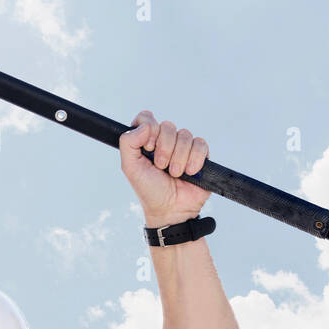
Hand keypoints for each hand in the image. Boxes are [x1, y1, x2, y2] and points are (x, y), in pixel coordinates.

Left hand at [119, 109, 209, 225]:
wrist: (170, 210)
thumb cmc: (149, 190)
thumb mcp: (130, 167)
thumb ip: (128, 143)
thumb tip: (145, 125)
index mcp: (147, 141)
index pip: (146, 118)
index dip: (149, 128)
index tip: (148, 147)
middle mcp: (165, 141)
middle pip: (167, 126)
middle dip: (164, 149)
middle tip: (161, 167)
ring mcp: (183, 147)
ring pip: (185, 135)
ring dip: (178, 158)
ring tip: (175, 174)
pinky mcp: (200, 154)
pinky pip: (200, 144)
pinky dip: (194, 159)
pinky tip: (189, 172)